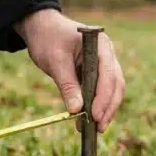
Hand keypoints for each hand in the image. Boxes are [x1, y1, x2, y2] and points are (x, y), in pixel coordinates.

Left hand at [14, 9, 124, 132]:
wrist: (40, 27)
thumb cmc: (47, 38)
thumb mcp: (54, 61)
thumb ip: (67, 84)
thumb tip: (76, 110)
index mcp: (100, 45)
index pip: (108, 73)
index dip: (104, 96)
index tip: (95, 115)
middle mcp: (107, 54)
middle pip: (115, 84)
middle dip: (108, 107)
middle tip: (98, 127)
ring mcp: (103, 63)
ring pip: (112, 90)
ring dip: (105, 109)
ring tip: (95, 128)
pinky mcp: (95, 72)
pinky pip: (100, 90)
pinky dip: (97, 104)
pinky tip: (89, 120)